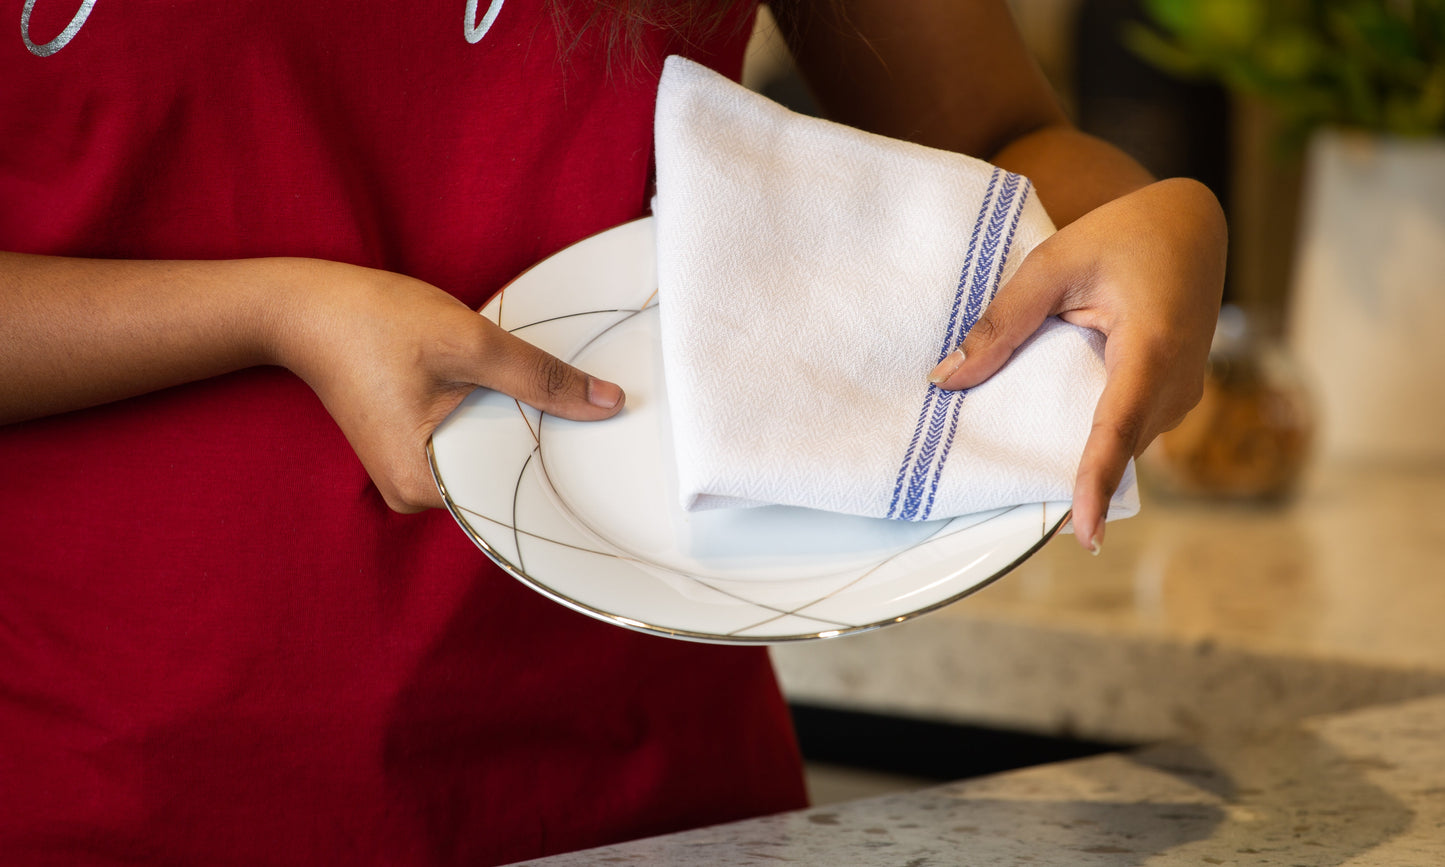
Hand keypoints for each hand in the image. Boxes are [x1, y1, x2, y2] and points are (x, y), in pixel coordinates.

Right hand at [273, 259, 623, 511]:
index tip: (610, 445)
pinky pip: (474, 444)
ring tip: (555, 399)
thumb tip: (607, 403)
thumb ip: (539, 377)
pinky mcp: (415, 451)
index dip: (565, 465)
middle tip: (596, 410)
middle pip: (507, 477)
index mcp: (424, 487)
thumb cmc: (372, 322)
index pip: (517, 490)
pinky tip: (517, 395)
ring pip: (492, 458)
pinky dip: (497, 420)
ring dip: (520, 428)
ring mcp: (414, 475)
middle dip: (547, 444)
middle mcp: (416, 496)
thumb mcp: (469, 343)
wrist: (305, 307)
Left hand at [928, 178, 1225, 551]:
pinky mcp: (1175, 398)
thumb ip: (1002, 323)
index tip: (1084, 534)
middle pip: (1115, 445)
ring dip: (1081, 452)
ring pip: (1123, 444)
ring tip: (1025, 462)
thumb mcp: (1052, 264)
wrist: (1191, 225)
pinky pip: (1129, 431)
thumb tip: (946, 380)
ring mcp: (1182, 395)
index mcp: (1152, 345)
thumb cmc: (1124, 235)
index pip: (1118, 425)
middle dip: (1073, 477)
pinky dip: (1095, 434)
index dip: (1096, 481)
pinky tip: (1054, 428)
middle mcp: (1177, 382)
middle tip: (1011, 497)